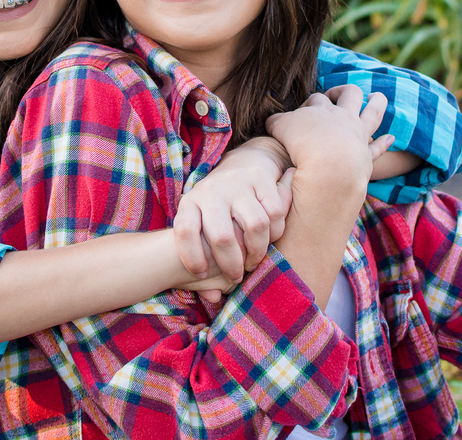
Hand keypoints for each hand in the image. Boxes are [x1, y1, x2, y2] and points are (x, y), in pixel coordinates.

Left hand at [173, 137, 293, 282]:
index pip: (185, 230)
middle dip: (232, 265)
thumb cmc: (218, 208)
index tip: (201, 274)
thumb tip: (212, 297)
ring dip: (258, 251)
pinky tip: (269, 237)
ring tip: (253, 260)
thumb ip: (202, 258)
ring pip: (255, 226)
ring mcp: (237, 183)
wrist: (242, 164)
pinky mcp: (261, 179)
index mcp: (190, 202)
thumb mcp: (201, 223)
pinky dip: (276, 231)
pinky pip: (275, 213)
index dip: (192, 257)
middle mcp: (211, 191)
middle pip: (223, 236)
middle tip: (236, 275)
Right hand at [266, 84, 388, 180]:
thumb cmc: (302, 146)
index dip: (310, 103)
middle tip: (335, 95)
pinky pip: (378, 147)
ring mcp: (358, 134)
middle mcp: (343, 118)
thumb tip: (272, 122)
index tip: (305, 109)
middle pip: (348, 94)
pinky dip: (383, 142)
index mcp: (321, 110)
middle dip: (342, 92)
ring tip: (377, 96)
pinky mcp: (367, 155)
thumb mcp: (279, 129)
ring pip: (373, 111)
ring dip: (377, 102)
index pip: (316, 99)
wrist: (328, 167)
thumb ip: (275, 122)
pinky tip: (390, 138)